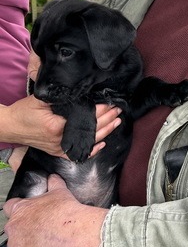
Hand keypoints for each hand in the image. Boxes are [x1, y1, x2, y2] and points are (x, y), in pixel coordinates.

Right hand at [4, 97, 121, 157]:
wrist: (9, 126)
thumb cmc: (23, 111)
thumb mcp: (41, 99)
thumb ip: (61, 98)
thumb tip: (81, 93)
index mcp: (57, 125)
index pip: (86, 117)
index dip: (100, 110)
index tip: (111, 103)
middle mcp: (60, 140)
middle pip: (90, 130)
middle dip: (107, 119)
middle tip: (118, 111)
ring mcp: (59, 148)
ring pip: (87, 142)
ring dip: (104, 132)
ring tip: (116, 122)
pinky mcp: (56, 152)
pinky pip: (77, 153)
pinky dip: (91, 149)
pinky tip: (103, 144)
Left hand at [4, 175, 107, 246]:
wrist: (71, 232)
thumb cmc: (65, 211)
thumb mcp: (60, 192)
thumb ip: (54, 184)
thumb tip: (54, 178)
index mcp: (19, 209)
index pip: (10, 207)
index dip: (21, 210)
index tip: (31, 214)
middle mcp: (12, 227)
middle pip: (15, 229)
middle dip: (28, 231)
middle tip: (45, 230)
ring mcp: (14, 246)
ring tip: (51, 245)